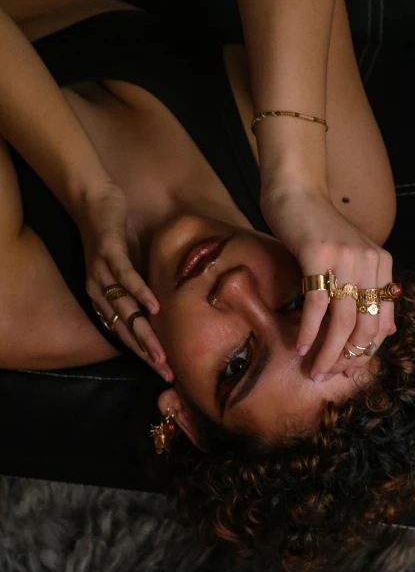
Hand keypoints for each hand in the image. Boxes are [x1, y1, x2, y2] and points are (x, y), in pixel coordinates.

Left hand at [73, 181, 173, 380]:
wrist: (93, 199)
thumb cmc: (114, 233)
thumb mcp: (128, 264)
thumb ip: (140, 284)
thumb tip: (165, 302)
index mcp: (102, 296)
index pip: (124, 332)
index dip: (142, 353)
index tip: (163, 371)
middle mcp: (99, 289)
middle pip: (124, 328)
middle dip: (146, 353)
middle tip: (165, 373)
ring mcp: (103, 272)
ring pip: (125, 309)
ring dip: (144, 333)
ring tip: (160, 354)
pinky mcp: (110, 252)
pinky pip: (126, 277)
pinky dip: (141, 293)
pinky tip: (155, 308)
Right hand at [260, 185, 396, 379]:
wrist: (297, 193)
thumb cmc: (319, 230)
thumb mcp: (351, 259)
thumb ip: (366, 290)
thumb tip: (383, 334)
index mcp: (382, 265)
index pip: (382, 321)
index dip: (365, 351)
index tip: (347, 370)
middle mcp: (370, 262)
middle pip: (365, 325)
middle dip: (347, 357)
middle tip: (327, 375)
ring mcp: (345, 258)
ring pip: (343, 320)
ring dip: (328, 352)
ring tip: (314, 371)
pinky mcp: (318, 254)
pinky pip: (317, 303)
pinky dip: (309, 330)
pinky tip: (300, 346)